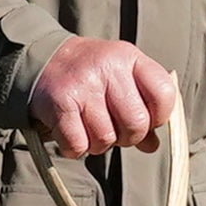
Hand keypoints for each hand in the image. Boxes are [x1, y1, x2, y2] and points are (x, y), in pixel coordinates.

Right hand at [28, 37, 179, 154]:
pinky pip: (78, 144)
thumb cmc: (91, 75)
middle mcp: (108, 67)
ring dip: (98, 144)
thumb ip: (143, 108)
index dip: (158, 117)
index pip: (163, 95)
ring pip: (106, 138)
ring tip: (89, 127)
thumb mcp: (122, 79)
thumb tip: (152, 145)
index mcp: (129, 58)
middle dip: (127, 137)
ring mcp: (83, 85)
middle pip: (136, 124)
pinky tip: (72, 133)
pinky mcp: (60, 103)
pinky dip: (76, 148)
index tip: (144, 119)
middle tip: (113, 128)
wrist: (42, 59)